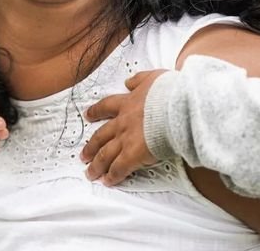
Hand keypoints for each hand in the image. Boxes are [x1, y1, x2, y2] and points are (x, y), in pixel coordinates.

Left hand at [80, 69, 167, 184]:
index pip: (106, 106)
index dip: (96, 112)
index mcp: (127, 103)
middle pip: (100, 136)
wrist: (176, 107)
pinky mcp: (133, 155)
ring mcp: (125, 139)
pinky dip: (112, 176)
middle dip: (91, 147)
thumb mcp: (152, 78)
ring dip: (96, 165)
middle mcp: (122, 122)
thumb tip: (129, 81)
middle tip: (83, 155)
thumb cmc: (169, 93)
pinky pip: (119, 168)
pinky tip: (108, 182)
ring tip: (90, 173)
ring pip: (105, 154)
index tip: (88, 116)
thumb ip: (139, 80)